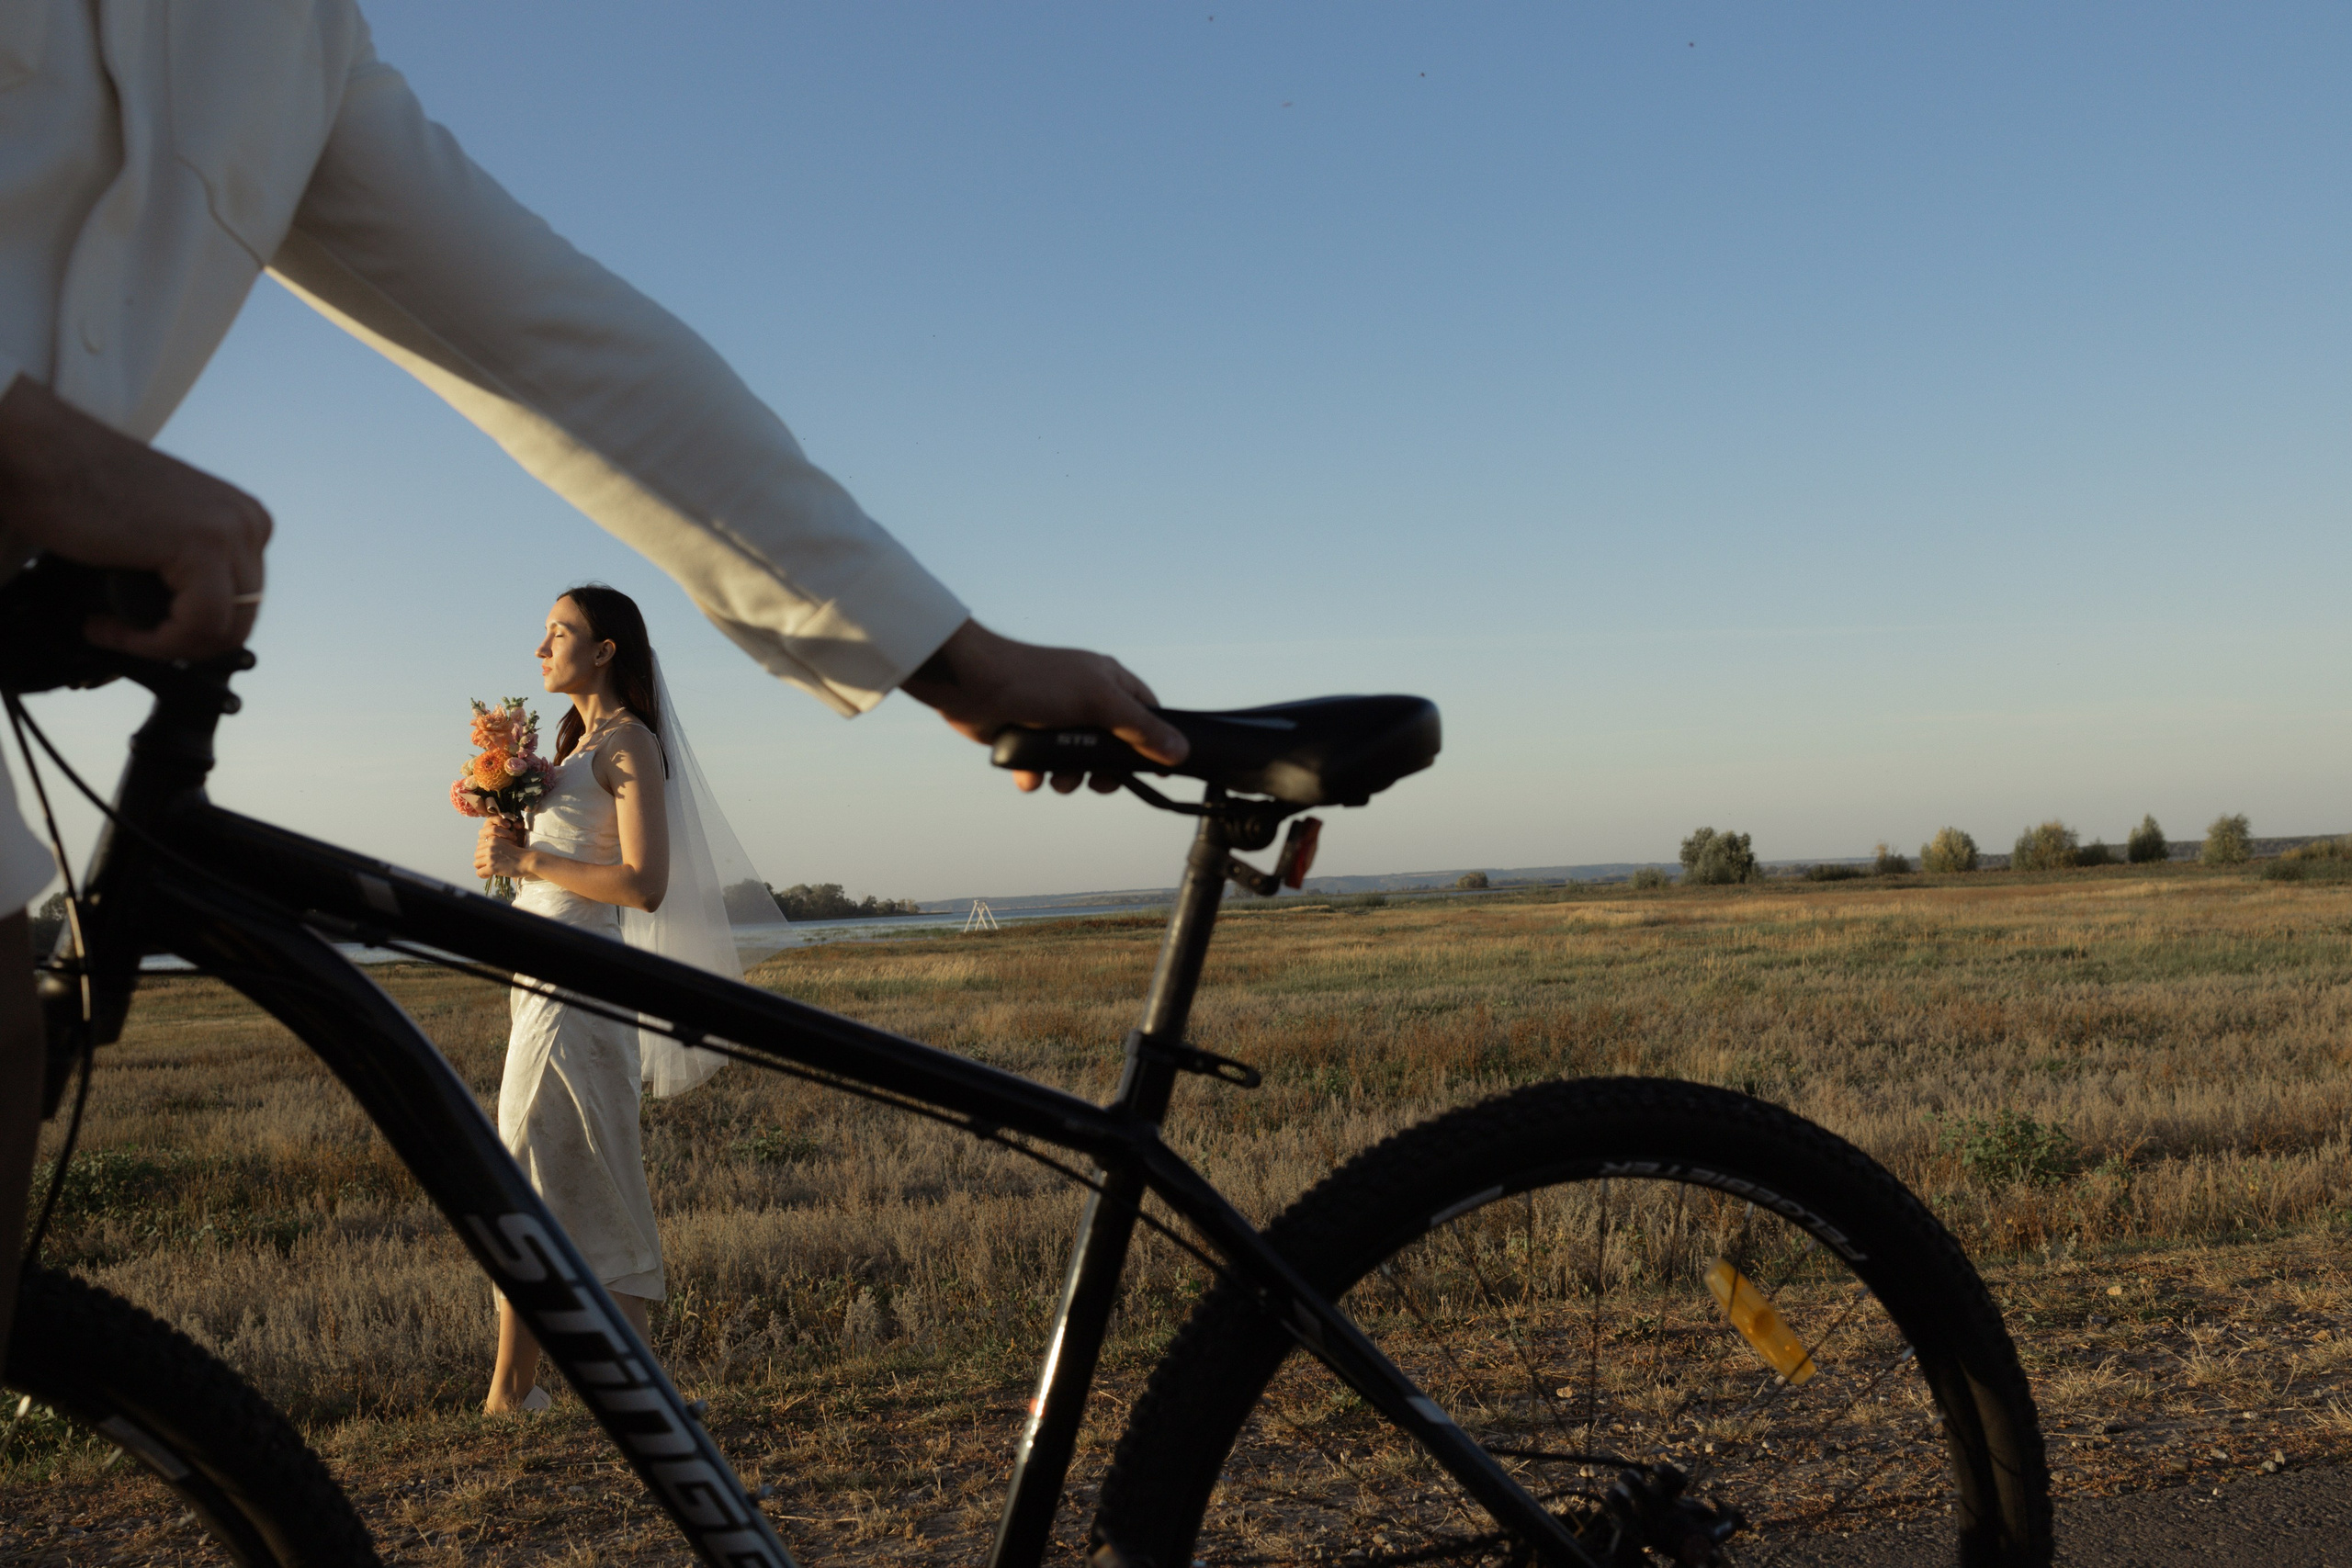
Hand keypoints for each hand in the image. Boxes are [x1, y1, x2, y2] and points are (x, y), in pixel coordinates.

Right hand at [0, 375, 270, 660]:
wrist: (39, 453)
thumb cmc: (84, 492)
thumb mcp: (160, 533)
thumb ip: (190, 568)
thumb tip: (198, 623)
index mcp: (244, 518)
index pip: (243, 603)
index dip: (191, 632)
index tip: (139, 629)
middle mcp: (249, 522)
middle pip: (240, 619)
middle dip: (182, 642)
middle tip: (125, 636)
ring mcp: (232, 531)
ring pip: (224, 629)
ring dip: (164, 645)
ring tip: (112, 630)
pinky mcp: (203, 544)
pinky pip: (199, 624)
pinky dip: (153, 641)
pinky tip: (107, 626)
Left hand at [475, 820, 530, 879]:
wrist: (529, 861)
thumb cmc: (520, 855)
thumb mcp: (506, 845)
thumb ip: (495, 847)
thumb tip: (484, 855)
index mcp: (493, 839)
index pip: (480, 847)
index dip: (484, 854)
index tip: (491, 859)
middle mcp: (490, 846)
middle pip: (476, 855)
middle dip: (482, 861)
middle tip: (490, 866)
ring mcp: (490, 857)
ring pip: (476, 863)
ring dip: (482, 868)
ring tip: (489, 871)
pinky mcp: (492, 867)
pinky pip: (479, 872)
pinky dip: (483, 875)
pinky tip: (489, 875)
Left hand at [900, 619, 1188, 793]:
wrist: (971, 684)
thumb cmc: (1036, 681)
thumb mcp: (1099, 703)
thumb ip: (1140, 728)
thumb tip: (1179, 750)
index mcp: (1108, 682)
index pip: (1147, 713)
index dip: (1154, 741)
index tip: (1157, 769)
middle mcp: (1085, 700)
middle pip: (1114, 747)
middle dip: (1104, 770)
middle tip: (1097, 782)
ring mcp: (1056, 719)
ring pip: (1077, 762)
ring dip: (1068, 777)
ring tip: (1055, 777)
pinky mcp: (1028, 735)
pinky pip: (1043, 766)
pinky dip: (1037, 775)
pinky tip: (1029, 775)